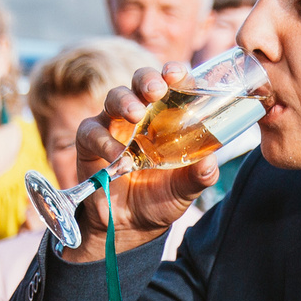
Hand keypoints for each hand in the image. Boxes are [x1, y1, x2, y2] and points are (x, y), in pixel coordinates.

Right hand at [60, 69, 221, 259]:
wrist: (129, 226)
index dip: (175, 75)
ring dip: (125, 102)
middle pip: (141, 82)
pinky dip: (103, 140)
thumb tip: (211, 161)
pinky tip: (116, 154)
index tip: (179, 74)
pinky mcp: (89, 143)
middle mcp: (140, 115)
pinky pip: (92, 131)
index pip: (172, 87)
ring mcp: (113, 126)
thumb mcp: (185, 190)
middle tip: (156, 89)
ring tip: (135, 115)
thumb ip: (200, 175)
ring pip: (114, 98)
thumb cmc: (159, 199)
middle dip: (147, 79)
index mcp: (166, 118)